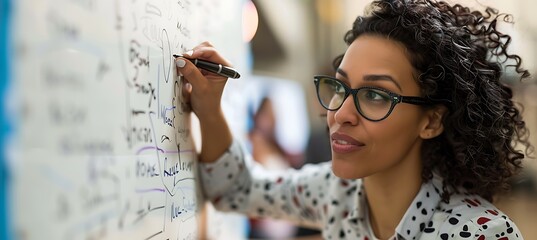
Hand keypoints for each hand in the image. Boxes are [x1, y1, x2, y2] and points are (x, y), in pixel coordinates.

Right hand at [176, 41, 232, 162]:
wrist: (206, 111)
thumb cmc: (208, 101)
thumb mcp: (200, 87)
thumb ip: (191, 73)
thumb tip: (180, 60)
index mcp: (224, 66)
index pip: (212, 52)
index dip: (198, 51)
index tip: (186, 56)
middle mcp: (218, 64)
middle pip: (204, 48)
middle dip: (192, 53)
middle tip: (182, 60)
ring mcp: (209, 65)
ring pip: (197, 53)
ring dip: (188, 58)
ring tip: (182, 68)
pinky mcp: (201, 68)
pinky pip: (192, 60)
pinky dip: (186, 63)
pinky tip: (183, 71)